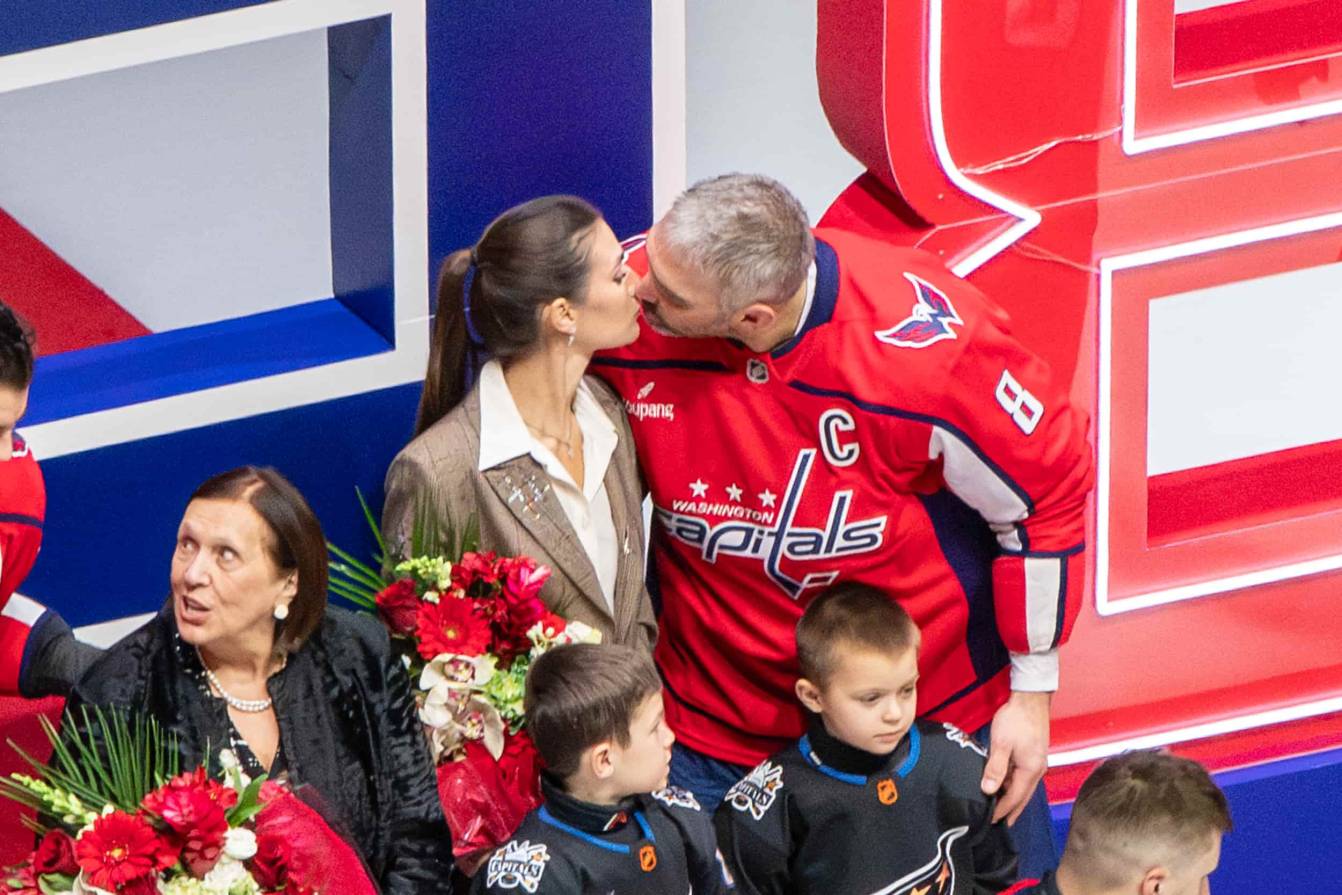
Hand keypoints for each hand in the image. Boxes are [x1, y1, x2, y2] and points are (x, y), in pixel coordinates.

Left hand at [980, 690, 1050, 824]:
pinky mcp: (1033, 755)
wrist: (1030, 698)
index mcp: (1031, 770)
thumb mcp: (1001, 744)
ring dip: (1013, 798)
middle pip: (1023, 796)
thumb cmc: (1015, 720)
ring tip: (1001, 809)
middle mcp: (1038, 769)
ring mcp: (1037, 762)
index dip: (1003, 810)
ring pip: (1024, 786)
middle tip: (1001, 824)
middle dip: (1012, 810)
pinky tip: (1005, 786)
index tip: (991, 821)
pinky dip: (1014, 785)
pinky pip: (1023, 776)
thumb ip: (995, 768)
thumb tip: (989, 790)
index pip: (1015, 797)